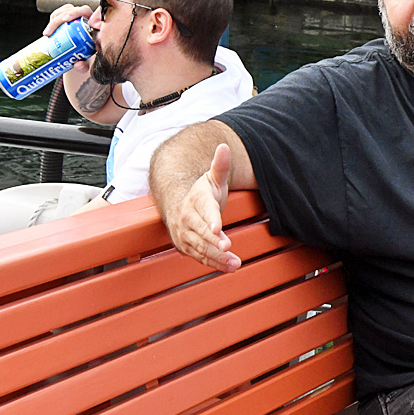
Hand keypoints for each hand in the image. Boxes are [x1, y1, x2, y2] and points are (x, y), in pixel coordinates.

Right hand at [44, 4, 94, 73]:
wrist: (80, 59)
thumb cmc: (87, 59)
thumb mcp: (87, 64)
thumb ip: (84, 67)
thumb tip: (78, 64)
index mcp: (93, 24)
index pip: (85, 11)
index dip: (75, 12)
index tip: (66, 20)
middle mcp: (84, 19)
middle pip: (71, 10)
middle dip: (59, 18)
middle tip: (51, 31)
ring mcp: (74, 18)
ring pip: (62, 12)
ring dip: (53, 21)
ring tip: (47, 34)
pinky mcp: (64, 20)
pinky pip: (57, 16)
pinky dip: (51, 22)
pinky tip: (47, 33)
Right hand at [167, 143, 241, 272]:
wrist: (178, 205)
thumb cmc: (202, 193)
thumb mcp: (212, 178)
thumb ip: (220, 165)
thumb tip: (224, 146)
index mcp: (196, 200)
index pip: (205, 210)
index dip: (211, 219)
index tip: (218, 228)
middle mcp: (188, 219)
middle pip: (202, 233)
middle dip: (215, 242)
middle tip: (228, 249)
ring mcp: (186, 235)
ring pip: (202, 248)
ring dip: (218, 257)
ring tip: (235, 263)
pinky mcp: (188, 247)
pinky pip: (201, 257)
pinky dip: (215, 264)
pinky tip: (230, 268)